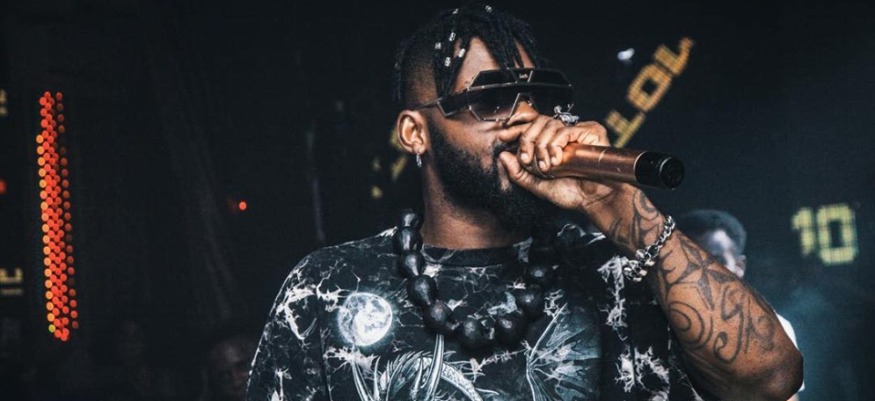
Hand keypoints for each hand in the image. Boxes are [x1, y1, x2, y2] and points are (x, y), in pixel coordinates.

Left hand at [497, 117, 632, 211]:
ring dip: (542, 146)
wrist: (595, 200)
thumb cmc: (573, 194)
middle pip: (538, 122)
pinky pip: (565, 130)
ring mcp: (577, 132)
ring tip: (548, 166)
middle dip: (527, 140)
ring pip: (549, 125)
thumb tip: (503, 156)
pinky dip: (556, 145)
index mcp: (552, 145)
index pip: (532, 127)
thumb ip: (520, 174)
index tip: (503, 136)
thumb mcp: (539, 186)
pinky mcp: (590, 130)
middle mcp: (564, 136)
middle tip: (528, 160)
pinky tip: (558, 160)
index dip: (517, 129)